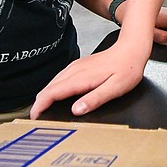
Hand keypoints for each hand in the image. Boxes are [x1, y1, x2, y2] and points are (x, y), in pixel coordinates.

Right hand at [29, 39, 148, 118]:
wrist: (132, 48)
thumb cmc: (127, 68)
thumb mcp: (115, 88)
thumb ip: (94, 99)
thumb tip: (76, 110)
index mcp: (81, 78)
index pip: (52, 92)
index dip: (40, 106)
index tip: (34, 117)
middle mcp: (75, 70)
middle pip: (48, 87)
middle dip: (39, 103)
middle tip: (35, 119)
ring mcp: (76, 66)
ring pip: (53, 82)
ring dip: (45, 96)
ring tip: (41, 110)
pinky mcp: (79, 65)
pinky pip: (60, 78)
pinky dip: (53, 89)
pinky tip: (55, 95)